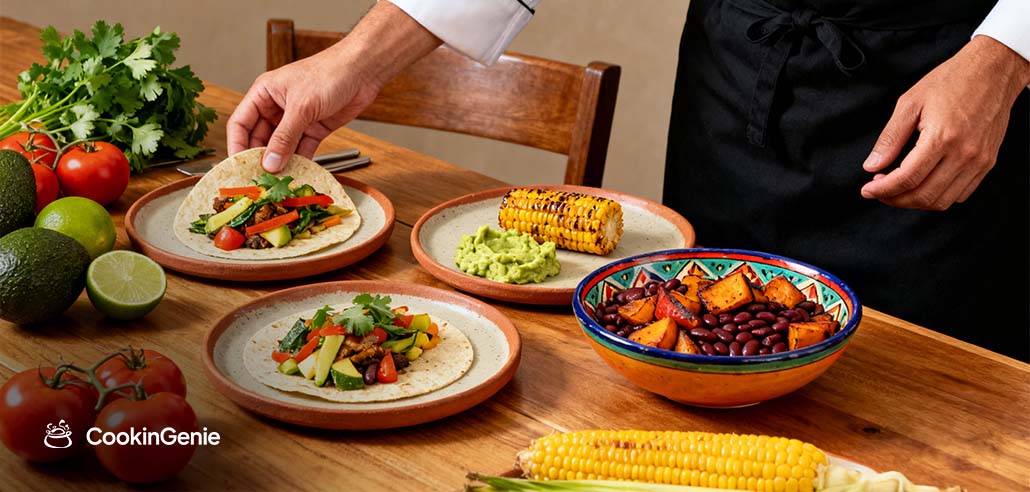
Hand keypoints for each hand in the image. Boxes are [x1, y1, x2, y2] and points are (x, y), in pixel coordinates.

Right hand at [226, 49, 379, 170]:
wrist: (362, 71)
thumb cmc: (329, 74)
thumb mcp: (301, 106)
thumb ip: (285, 137)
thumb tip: (270, 163)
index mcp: (264, 94)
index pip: (240, 123)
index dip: (237, 145)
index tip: (238, 166)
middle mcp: (276, 107)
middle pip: (259, 138)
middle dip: (260, 159)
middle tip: (259, 180)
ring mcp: (296, 119)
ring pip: (281, 147)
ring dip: (280, 163)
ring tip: (277, 183)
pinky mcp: (314, 128)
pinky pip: (302, 149)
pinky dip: (300, 161)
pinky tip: (298, 174)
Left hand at [860, 36, 1029, 209]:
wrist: (992, 70)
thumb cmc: (952, 80)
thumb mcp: (910, 103)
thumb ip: (890, 138)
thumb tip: (872, 165)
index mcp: (942, 137)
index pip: (907, 178)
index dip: (882, 190)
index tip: (867, 190)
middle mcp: (964, 153)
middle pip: (924, 196)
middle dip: (895, 199)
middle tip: (879, 190)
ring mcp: (979, 160)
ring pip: (942, 201)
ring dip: (915, 201)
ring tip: (898, 188)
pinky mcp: (987, 162)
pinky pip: (960, 193)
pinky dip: (938, 196)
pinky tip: (923, 183)